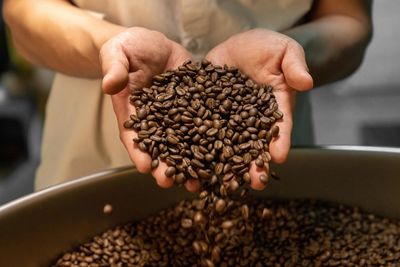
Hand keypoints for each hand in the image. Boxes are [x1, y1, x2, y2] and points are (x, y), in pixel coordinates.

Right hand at [100, 27, 199, 191]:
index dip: (139, 151)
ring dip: (191, 162)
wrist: (152, 44)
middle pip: (161, 147)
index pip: (134, 135)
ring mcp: (177, 115)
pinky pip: (204, 123)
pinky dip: (211, 140)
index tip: (145, 167)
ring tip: (199, 181)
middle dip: (166, 166)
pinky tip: (221, 154)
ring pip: (184, 142)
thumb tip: (109, 84)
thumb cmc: (128, 49)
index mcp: (133, 111)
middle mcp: (156, 120)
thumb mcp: (118, 53)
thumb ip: (114, 68)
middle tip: (172, 184)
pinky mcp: (195, 106)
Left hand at [206, 29, 312, 189]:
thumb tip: (307, 82)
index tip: (279, 157)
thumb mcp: (284, 51)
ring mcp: (228, 118)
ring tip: (220, 181)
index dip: (280, 141)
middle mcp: (251, 119)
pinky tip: (191, 160)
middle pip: (253, 143)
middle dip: (253, 163)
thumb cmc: (268, 48)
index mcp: (273, 107)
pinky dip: (197, 142)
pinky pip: (201, 127)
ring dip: (224, 161)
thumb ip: (294, 66)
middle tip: (253, 183)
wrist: (240, 45)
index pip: (279, 125)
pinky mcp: (208, 112)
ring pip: (226, 142)